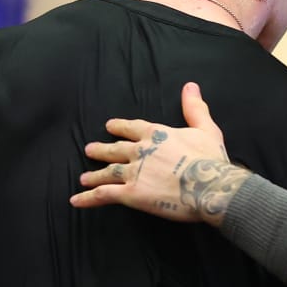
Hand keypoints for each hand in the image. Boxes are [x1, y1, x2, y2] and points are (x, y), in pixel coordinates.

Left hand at [72, 82, 230, 221]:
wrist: (209, 186)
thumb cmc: (210, 159)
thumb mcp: (206, 128)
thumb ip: (194, 107)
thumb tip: (190, 86)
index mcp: (156, 134)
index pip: (132, 127)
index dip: (120, 127)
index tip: (110, 126)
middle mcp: (140, 151)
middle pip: (115, 149)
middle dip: (102, 149)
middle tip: (89, 150)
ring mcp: (133, 172)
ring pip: (107, 172)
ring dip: (94, 175)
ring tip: (83, 178)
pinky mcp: (131, 194)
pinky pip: (104, 195)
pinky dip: (88, 198)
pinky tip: (76, 200)